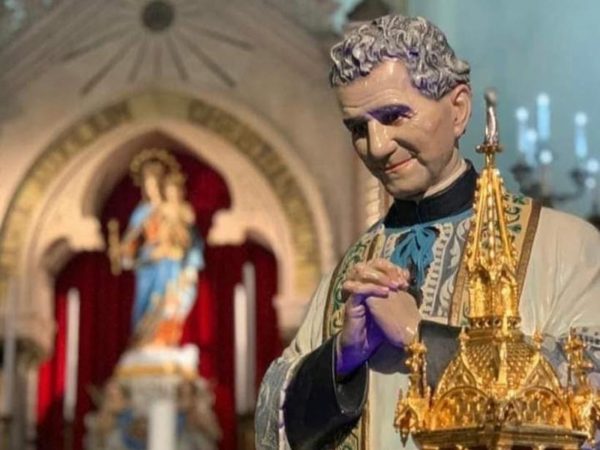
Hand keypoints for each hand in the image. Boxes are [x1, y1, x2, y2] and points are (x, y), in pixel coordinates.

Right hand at [336, 259, 411, 376]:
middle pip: (367, 264)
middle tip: (399, 281)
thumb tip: (407, 274)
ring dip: (378, 276)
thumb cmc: (378, 326)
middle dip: (384, 269)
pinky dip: (371, 288)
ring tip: (393, 286)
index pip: (377, 263)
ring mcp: (352, 292)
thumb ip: (396, 290)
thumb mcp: (391, 305)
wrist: (363, 346)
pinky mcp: (349, 303)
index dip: (391, 266)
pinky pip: (356, 289)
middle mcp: (358, 284)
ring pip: (359, 272)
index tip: (405, 277)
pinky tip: (384, 293)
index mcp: (368, 282)